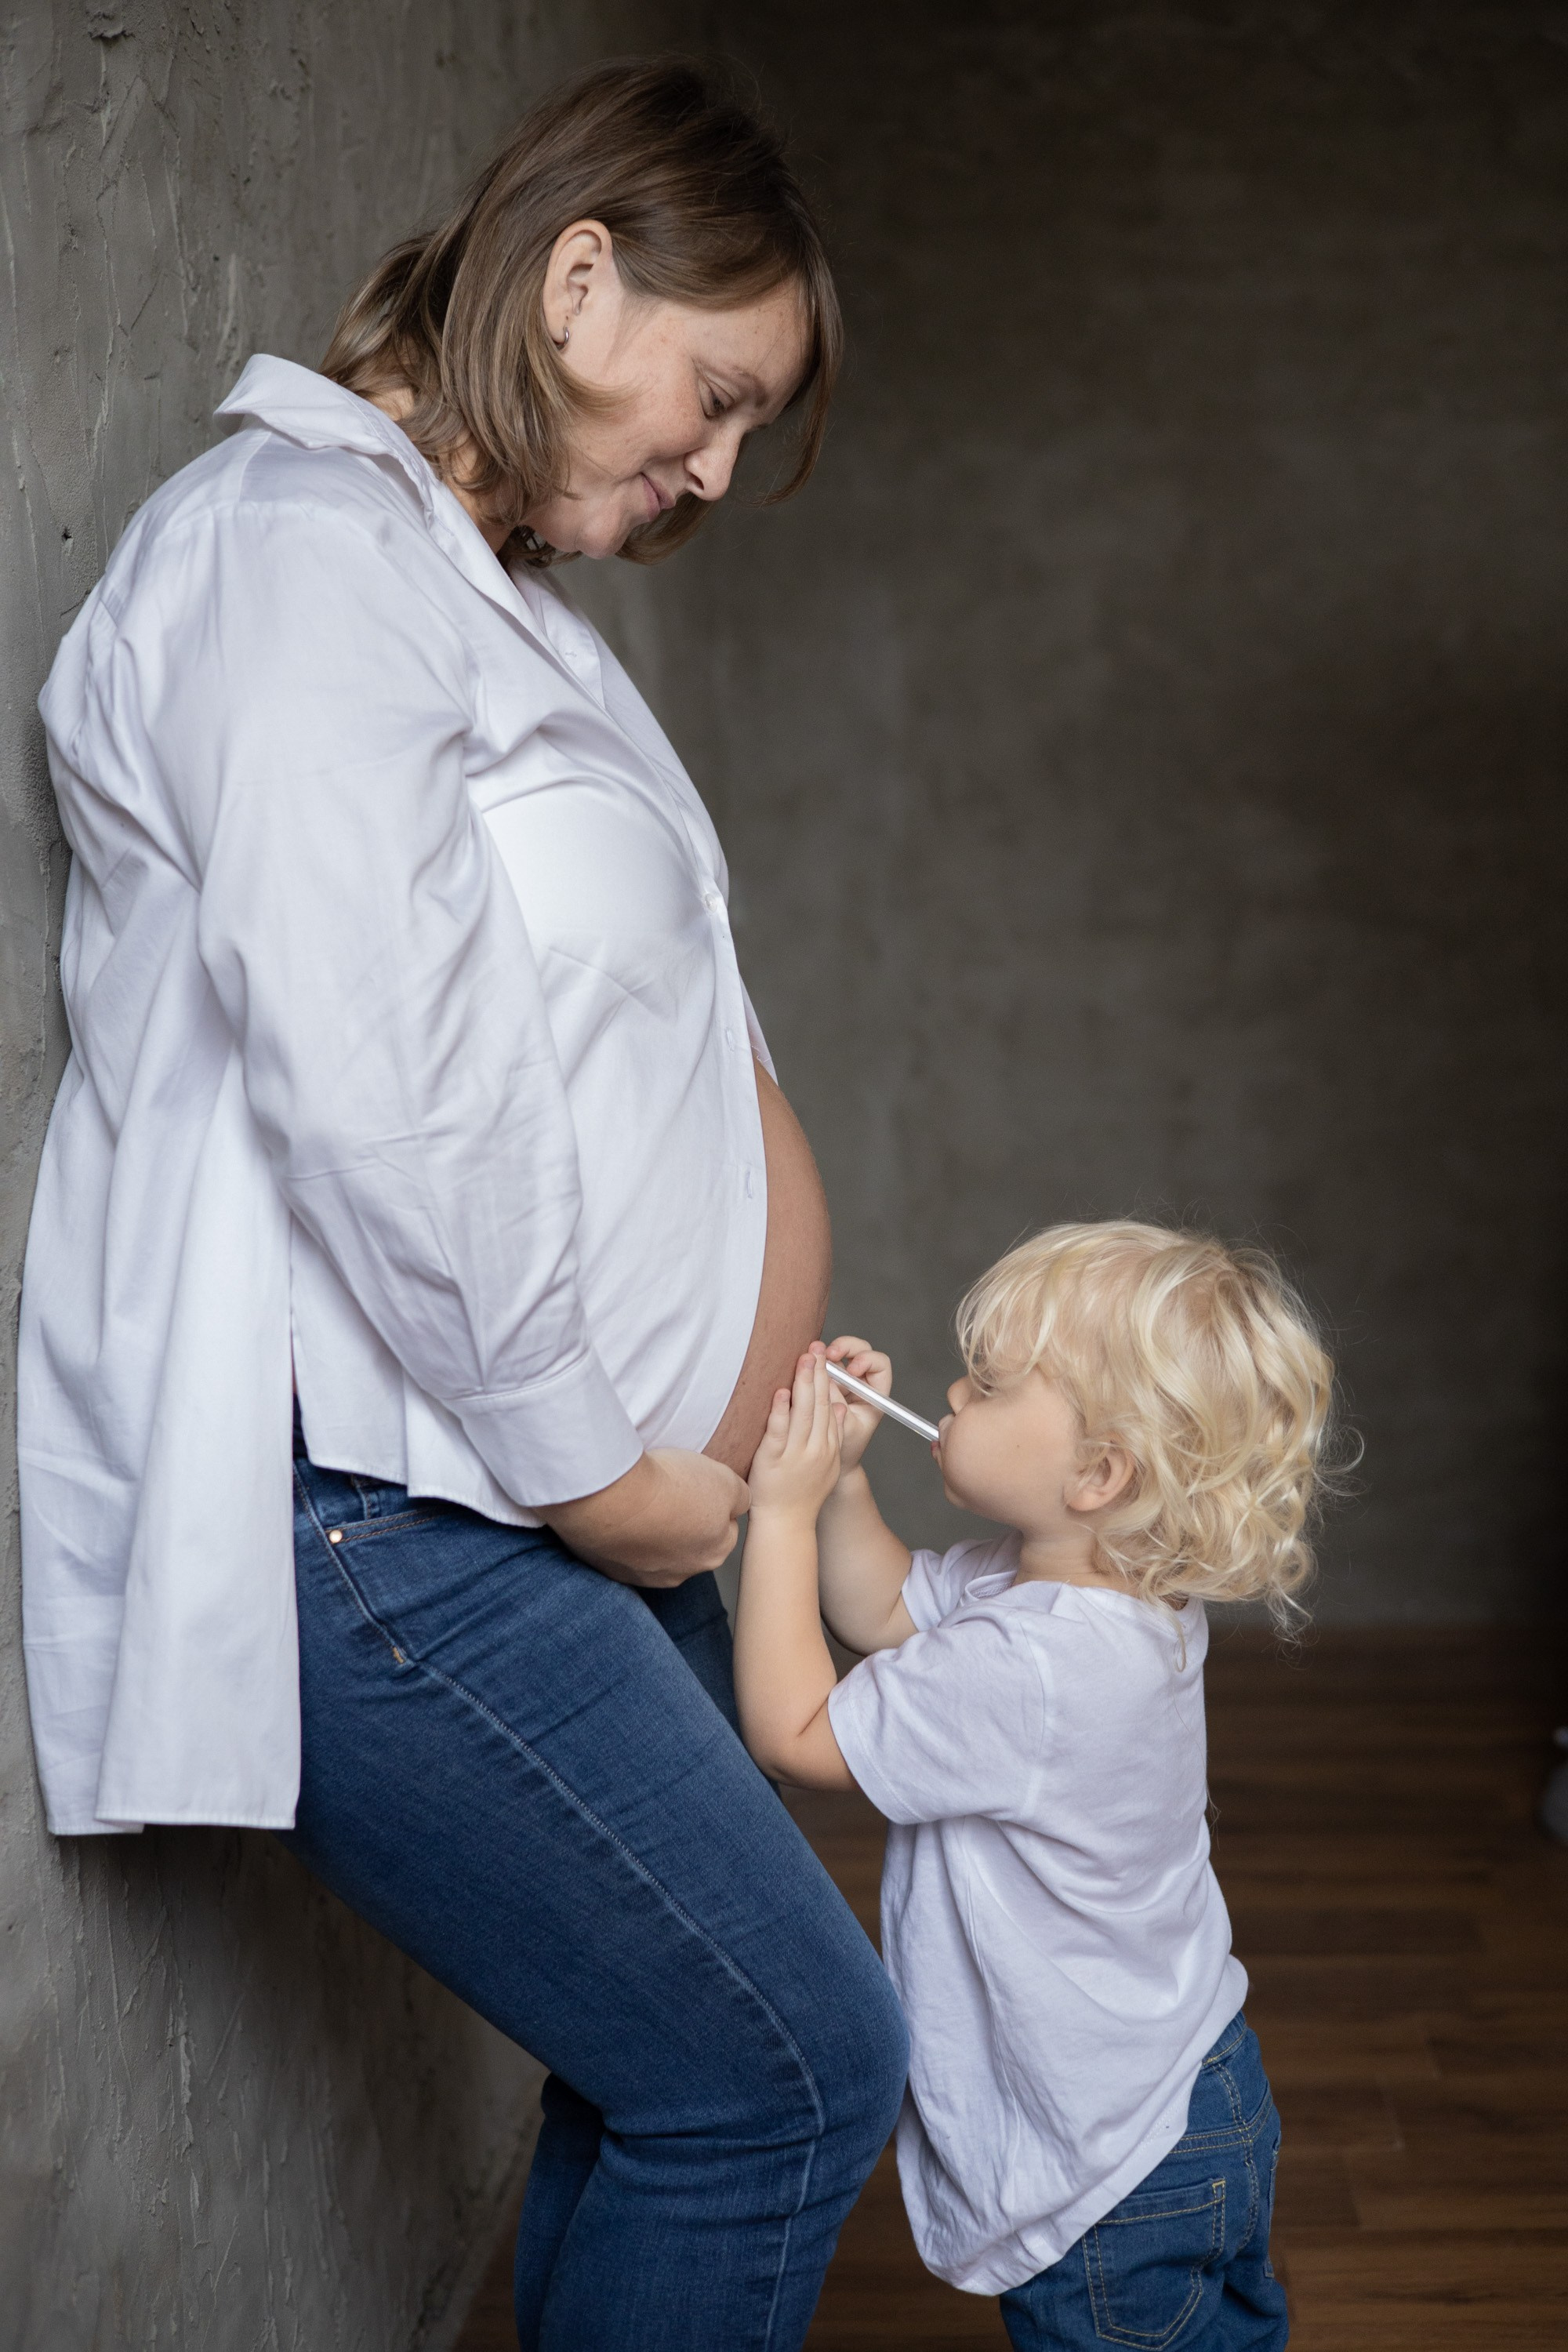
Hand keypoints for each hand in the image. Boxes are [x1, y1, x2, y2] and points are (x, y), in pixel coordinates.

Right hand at [544, 1448, 747, 1587]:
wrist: (616, 1499)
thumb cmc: (671, 1487)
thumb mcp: (726, 1480)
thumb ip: (739, 1496)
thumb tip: (739, 1502)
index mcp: (715, 1552)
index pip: (725, 1529)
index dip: (713, 1504)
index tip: (697, 1488)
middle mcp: (684, 1572)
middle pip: (690, 1544)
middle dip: (683, 1523)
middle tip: (670, 1494)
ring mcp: (647, 1576)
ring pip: (656, 1551)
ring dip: (652, 1532)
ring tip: (641, 1503)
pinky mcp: (614, 1571)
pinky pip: (624, 1553)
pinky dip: (623, 1536)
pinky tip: (620, 1514)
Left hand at [748, 1352, 846, 1522]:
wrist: (786, 1524)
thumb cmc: (801, 1493)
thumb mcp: (826, 1464)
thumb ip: (832, 1435)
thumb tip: (839, 1405)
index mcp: (829, 1447)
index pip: (831, 1406)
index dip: (829, 1380)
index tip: (826, 1357)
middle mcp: (816, 1449)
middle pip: (820, 1405)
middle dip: (818, 1373)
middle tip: (815, 1348)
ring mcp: (795, 1454)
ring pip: (802, 1413)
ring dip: (803, 1383)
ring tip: (803, 1360)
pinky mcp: (773, 1460)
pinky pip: (778, 1431)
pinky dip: (780, 1411)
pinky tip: (781, 1392)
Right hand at [822, 1335, 892, 1473]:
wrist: (833, 1462)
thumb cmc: (846, 1448)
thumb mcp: (843, 1428)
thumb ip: (835, 1403)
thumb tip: (824, 1375)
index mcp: (875, 1394)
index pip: (879, 1365)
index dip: (867, 1361)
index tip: (852, 1370)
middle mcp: (861, 1383)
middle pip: (859, 1350)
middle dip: (845, 1347)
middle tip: (829, 1354)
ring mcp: (843, 1381)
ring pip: (838, 1354)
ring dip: (827, 1352)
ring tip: (812, 1359)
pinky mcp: (826, 1383)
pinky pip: (822, 1365)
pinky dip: (814, 1363)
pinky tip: (803, 1368)